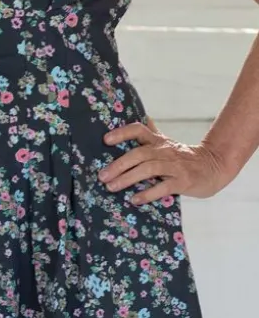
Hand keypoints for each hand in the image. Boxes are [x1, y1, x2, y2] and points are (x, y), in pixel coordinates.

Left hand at [98, 116, 231, 202]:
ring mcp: (175, 166)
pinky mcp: (183, 181)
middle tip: (102, 176)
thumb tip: (141, 118)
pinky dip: (148, 193)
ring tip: (112, 187)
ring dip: (128, 178)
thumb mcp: (167, 143)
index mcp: (158, 142)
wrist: (214, 166)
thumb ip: (152, 134)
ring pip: (148, 169)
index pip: (139, 130)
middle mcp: (165, 151)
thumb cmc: (184, 157)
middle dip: (118, 165)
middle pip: (139, 154)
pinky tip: (135, 200)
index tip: (105, 140)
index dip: (122, 133)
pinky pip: (164, 187)